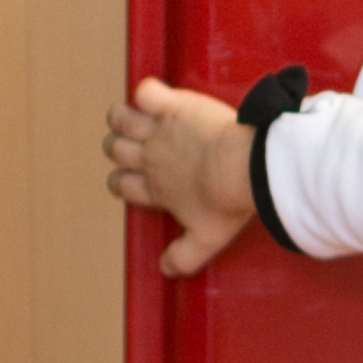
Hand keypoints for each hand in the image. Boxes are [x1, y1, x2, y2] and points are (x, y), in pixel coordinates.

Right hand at [103, 79, 257, 276]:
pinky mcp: (175, 106)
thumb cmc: (229, 202)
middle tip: (135, 145)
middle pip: (115, 150)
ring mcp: (160, 131)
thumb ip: (183, 257)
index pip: (122, 185)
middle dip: (119, 148)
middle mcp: (150, 158)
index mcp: (156, 189)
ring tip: (134, 116)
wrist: (246, 168)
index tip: (134, 178)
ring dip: (123, 117)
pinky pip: (146, 92)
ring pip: (120, 119)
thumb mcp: (206, 240)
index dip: (123, 181)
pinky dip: (148, 91)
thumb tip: (165, 270)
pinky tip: (157, 97)